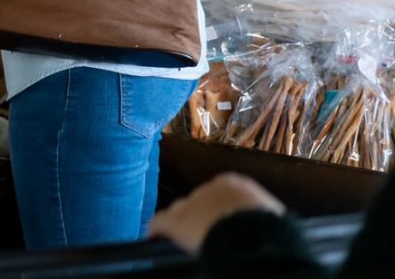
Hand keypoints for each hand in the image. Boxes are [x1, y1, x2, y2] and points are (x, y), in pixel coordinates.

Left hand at [148, 173, 284, 254]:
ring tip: (188, 239)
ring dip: (183, 224)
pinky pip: (159, 224)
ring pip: (180, 211)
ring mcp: (190, 204)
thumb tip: (266, 226)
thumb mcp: (271, 216)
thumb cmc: (272, 234)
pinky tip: (154, 238)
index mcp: (234, 184)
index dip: (219, 210)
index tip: (222, 222)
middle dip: (201, 217)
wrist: (257, 242)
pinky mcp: (176, 222)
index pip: (219, 194)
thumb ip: (259, 213)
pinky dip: (157, 231)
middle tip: (208, 235)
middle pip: (198, 202)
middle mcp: (209, 188)